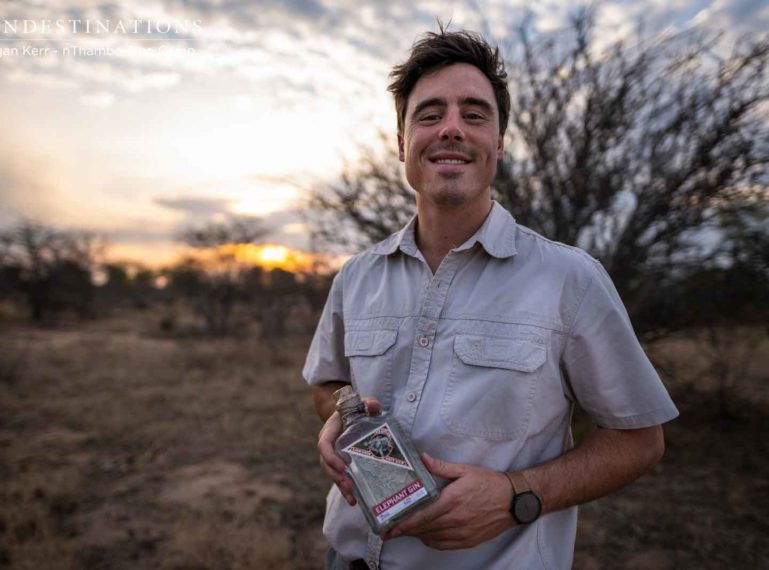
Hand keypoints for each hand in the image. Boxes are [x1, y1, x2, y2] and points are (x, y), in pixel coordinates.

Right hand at [317, 397, 380, 505]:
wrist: (350, 416)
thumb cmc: (356, 410)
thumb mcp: (362, 404)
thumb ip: (368, 403)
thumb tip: (373, 406)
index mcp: (330, 431)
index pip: (324, 444)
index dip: (330, 456)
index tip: (341, 466)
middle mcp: (328, 446)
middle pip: (327, 464)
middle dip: (336, 477)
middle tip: (348, 486)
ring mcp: (333, 457)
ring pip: (333, 474)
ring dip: (341, 487)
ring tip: (352, 499)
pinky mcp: (340, 465)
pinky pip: (340, 478)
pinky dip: (346, 489)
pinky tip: (355, 501)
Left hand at [382, 454, 514, 549]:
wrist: (513, 501)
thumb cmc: (489, 483)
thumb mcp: (465, 470)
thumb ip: (441, 467)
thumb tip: (423, 458)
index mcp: (451, 501)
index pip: (422, 516)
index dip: (404, 524)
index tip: (389, 528)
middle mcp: (455, 520)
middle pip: (423, 529)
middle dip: (405, 531)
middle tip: (390, 530)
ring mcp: (462, 533)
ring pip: (432, 538)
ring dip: (418, 536)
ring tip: (407, 531)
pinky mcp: (468, 541)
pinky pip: (444, 545)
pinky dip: (432, 541)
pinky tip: (426, 535)